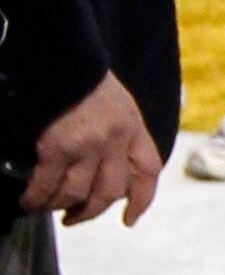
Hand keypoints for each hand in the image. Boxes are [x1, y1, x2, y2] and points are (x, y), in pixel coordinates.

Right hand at [21, 71, 159, 225]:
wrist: (62, 56)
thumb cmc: (84, 77)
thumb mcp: (118, 102)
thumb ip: (120, 132)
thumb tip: (110, 164)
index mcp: (133, 126)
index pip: (147, 170)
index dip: (142, 199)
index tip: (130, 218)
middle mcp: (115, 139)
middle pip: (110, 191)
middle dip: (91, 211)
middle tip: (74, 217)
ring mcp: (87, 144)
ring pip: (77, 193)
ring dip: (59, 207)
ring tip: (45, 207)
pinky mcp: (58, 146)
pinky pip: (48, 183)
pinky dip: (36, 196)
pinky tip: (28, 199)